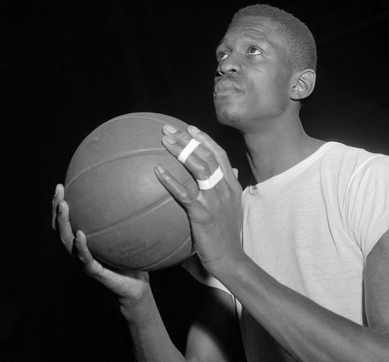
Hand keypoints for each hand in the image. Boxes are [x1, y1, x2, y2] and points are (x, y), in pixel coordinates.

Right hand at [51, 184, 148, 302]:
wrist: (136, 286)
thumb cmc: (133, 259)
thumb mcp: (131, 235)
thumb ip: (128, 217)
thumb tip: (137, 190)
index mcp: (84, 241)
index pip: (68, 220)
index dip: (61, 203)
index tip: (61, 185)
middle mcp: (79, 250)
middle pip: (61, 227)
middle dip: (57, 207)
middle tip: (59, 189)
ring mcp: (83, 261)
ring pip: (67, 241)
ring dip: (64, 223)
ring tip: (64, 206)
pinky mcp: (93, 271)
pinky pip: (84, 258)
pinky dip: (80, 246)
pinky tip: (80, 234)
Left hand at [155, 125, 245, 276]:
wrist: (231, 260)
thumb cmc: (226, 238)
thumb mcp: (231, 210)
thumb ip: (227, 191)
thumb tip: (228, 175)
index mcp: (231, 186)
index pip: (219, 155)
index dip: (204, 139)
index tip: (189, 128)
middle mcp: (225, 188)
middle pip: (207, 155)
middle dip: (187, 139)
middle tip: (168, 129)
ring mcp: (215, 200)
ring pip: (199, 167)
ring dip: (181, 151)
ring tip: (164, 141)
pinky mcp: (204, 213)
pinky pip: (185, 193)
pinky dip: (171, 180)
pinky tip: (157, 171)